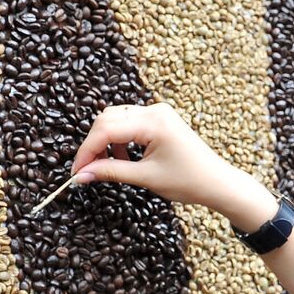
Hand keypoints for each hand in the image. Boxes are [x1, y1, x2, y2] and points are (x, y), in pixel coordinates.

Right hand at [71, 101, 261, 217]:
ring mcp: (158, 113)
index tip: (76, 171)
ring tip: (107, 166)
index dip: (87, 151)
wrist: (217, 182)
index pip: (106, 129)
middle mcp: (155, 111)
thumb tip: (81, 175)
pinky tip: (124, 159)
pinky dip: (120, 140)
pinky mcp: (160, 119)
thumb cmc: (189, 181)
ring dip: (106, 142)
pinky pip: (129, 123)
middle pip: (107, 119)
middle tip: (86, 171)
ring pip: (116, 119)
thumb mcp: (145, 178)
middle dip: (94, 145)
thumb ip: (110, 172)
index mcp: (153, 122)